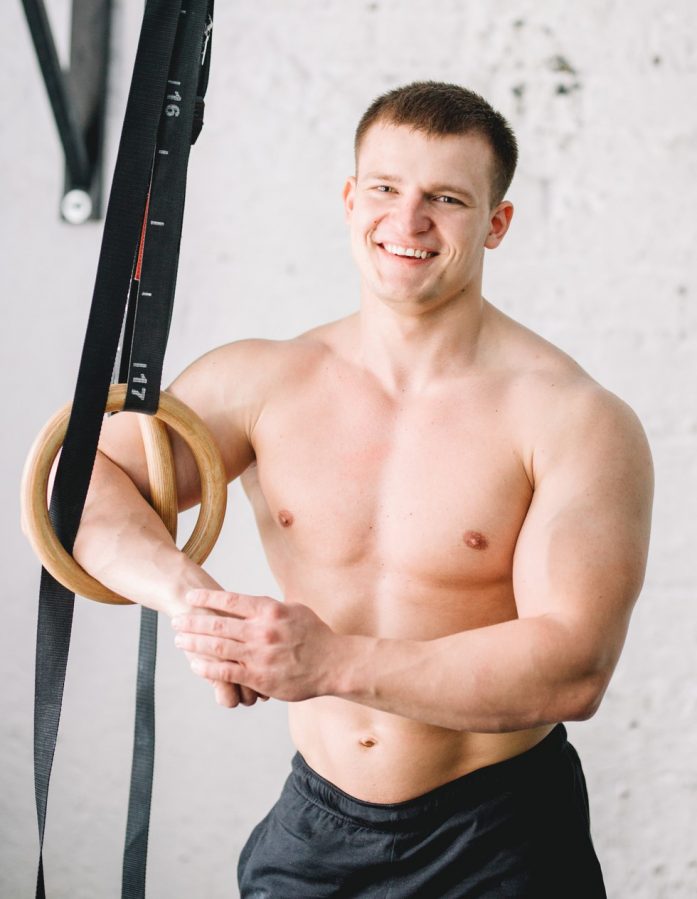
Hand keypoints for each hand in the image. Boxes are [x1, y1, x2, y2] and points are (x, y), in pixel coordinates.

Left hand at [172, 589, 338, 701]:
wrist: (334, 664)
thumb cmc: (315, 635)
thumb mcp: (294, 610)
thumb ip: (270, 607)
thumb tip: (250, 602)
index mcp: (270, 610)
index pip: (230, 601)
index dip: (207, 598)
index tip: (190, 597)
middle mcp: (262, 630)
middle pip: (217, 624)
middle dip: (192, 622)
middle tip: (176, 621)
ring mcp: (259, 655)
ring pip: (217, 647)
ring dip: (194, 643)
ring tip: (179, 641)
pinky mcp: (259, 677)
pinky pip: (226, 672)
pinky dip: (208, 668)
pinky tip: (195, 664)